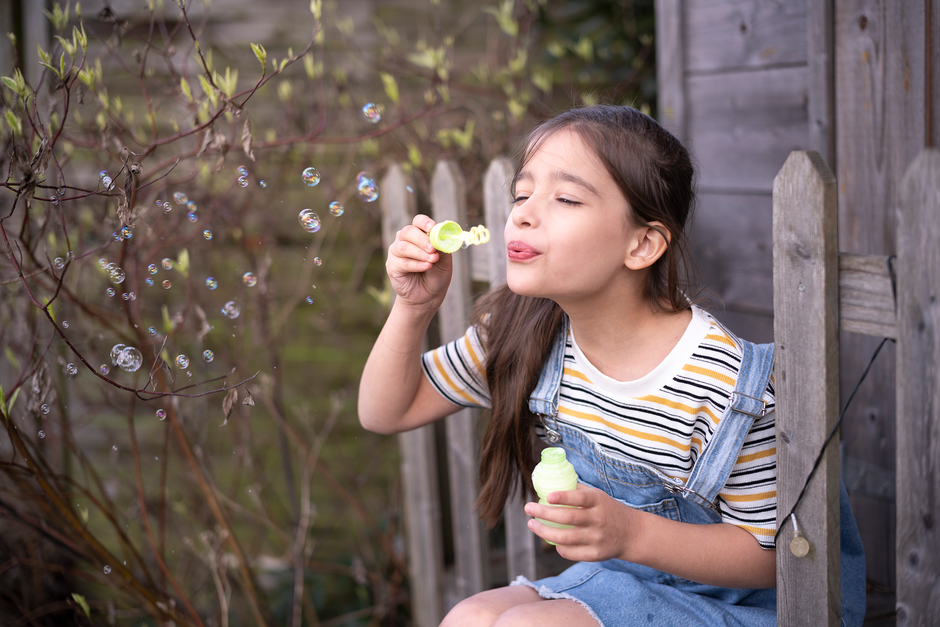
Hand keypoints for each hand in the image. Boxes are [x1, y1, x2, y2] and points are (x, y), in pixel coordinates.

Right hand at [387, 214, 452, 308]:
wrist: (429, 296)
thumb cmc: (436, 275)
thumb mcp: (444, 261)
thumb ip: (443, 248)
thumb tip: (443, 237)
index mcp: (418, 234)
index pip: (418, 221)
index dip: (424, 222)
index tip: (432, 227)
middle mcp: (404, 240)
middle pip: (408, 232)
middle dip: (422, 240)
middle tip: (433, 249)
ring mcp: (396, 253)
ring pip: (404, 247)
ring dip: (420, 254)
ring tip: (432, 261)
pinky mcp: (392, 266)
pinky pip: (402, 262)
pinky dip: (416, 265)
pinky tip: (426, 267)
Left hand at [524, 484, 642, 562]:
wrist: (631, 533)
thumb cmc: (607, 510)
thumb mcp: (598, 495)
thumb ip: (577, 490)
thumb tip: (550, 483)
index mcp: (598, 501)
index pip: (580, 498)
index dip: (563, 497)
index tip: (547, 497)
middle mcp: (598, 519)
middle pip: (568, 518)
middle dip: (544, 513)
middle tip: (528, 508)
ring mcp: (597, 538)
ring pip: (565, 538)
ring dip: (544, 531)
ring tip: (532, 525)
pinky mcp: (596, 554)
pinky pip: (571, 552)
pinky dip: (558, 547)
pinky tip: (551, 540)